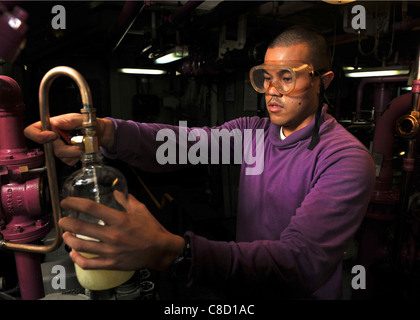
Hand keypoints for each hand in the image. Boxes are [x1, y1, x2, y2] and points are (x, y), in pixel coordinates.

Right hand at [24, 113, 115, 165]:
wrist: (101, 133)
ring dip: (75, 153)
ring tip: (85, 145)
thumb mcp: (82, 118)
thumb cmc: (90, 123)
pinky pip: (68, 161)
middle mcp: (53, 137)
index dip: (38, 135)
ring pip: (60, 156)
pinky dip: (78, 157)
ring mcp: (59, 147)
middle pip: (49, 148)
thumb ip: (70, 120)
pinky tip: (83, 149)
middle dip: (67, 148)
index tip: (52, 135)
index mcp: (51, 124)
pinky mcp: (66, 156)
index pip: (32, 130)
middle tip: (80, 144)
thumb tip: (57, 123)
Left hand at [58, 193, 184, 271]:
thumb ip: (126, 200)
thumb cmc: (151, 229)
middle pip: (82, 227)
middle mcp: (113, 235)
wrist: (160, 250)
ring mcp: (111, 251)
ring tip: (66, 235)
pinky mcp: (111, 263)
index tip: (66, 202)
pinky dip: (77, 259)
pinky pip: (89, 263)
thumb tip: (116, 191)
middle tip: (62, 220)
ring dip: (69, 239)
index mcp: (120, 219)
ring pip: (81, 245)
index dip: (75, 203)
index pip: (91, 208)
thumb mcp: (141, 210)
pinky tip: (73, 253)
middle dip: (67, 222)